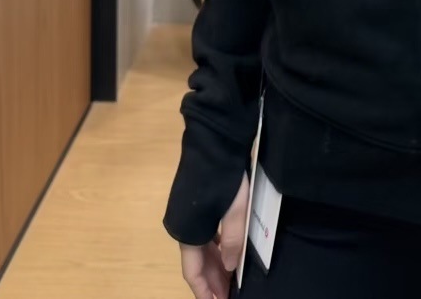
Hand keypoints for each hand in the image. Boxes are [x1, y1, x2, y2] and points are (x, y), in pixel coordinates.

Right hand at [180, 173, 249, 298]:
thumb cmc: (224, 174)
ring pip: (201, 250)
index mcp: (188, 232)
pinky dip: (216, 249)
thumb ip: (233, 241)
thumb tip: (231, 268)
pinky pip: (205, 236)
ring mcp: (189, 215)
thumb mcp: (236, 209)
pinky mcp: (197, 204)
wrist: (214, 137)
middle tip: (229, 295)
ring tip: (232, 280)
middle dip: (212, 282)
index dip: (204, 291)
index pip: (192, 272)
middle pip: (197, 263)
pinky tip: (229, 253)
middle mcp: (184, 227)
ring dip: (215, 266)